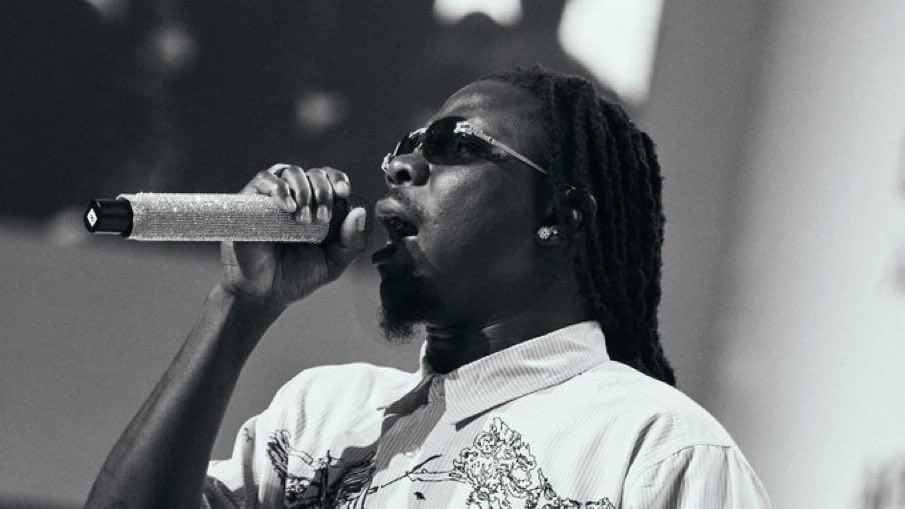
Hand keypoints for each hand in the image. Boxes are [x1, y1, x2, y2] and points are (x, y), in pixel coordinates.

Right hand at [219, 163, 367, 306]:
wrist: (263, 292)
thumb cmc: (297, 276)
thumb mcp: (334, 262)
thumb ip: (353, 241)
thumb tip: (359, 211)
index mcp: (320, 207)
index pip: (333, 179)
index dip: (339, 180)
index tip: (344, 192)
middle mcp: (298, 197)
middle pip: (315, 174)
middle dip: (323, 192)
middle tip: (320, 219)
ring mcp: (274, 197)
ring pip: (292, 172)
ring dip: (303, 190)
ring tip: (302, 218)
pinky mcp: (251, 199)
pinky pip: (265, 179)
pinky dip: (279, 189)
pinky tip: (287, 207)